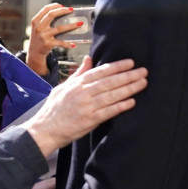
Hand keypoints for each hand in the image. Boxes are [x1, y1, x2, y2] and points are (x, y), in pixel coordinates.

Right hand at [21, 56, 146, 156]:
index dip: (117, 66)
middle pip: (110, 82)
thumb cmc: (53, 109)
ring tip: (142, 83)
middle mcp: (82, 93)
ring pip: (112, 95)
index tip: (131, 63)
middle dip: (128, 76)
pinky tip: (132, 101)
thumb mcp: (63, 87)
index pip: (100, 71)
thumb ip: (78, 73)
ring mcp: (87, 106)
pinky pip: (109, 111)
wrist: (44, 130)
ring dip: (129, 88)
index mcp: (77, 84)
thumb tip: (88, 59)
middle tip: (143, 71)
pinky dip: (121, 106)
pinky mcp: (89, 120)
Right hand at [26, 3, 77, 74]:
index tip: (63, 6)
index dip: (55, 6)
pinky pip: (60, 43)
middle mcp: (39, 27)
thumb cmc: (39, 37)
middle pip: (51, 15)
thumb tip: (62, 12)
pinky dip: (68, 44)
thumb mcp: (38, 27)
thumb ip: (45, 20)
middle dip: (63, 11)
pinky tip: (73, 44)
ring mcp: (43, 36)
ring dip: (71, 26)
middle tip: (71, 10)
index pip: (46, 9)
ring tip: (79, 24)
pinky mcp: (48, 44)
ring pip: (60, 28)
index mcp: (36, 21)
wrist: (34, 52)